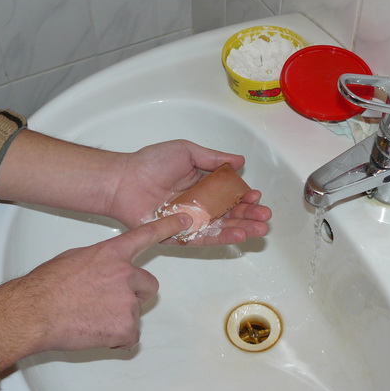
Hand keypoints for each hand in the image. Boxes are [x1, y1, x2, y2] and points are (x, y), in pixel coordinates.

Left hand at [0, 132, 270, 245]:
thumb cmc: (151, 163)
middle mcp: (199, 204)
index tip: (256, 196)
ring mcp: (191, 220)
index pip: (230, 193)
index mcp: (202, 184)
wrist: (124, 181)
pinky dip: (222, 238)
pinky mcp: (180, 235)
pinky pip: (204, 238)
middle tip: (265, 216)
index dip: (245, 196)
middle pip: (230, 213)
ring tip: (260, 229)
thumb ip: (213, 158)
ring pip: (222, 227)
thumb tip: (240, 161)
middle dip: (249, 215)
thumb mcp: (186, 152)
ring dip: (242, 228)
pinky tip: (238, 235)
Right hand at [0, 213, 192, 370]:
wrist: (34, 312)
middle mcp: (125, 273)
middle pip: (148, 285)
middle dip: (134, 295)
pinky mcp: (126, 326)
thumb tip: (103, 269)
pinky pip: (131, 336)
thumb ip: (99, 261)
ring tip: (91, 317)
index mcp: (111, 253)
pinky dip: (117, 339)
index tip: (185, 220)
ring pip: (135, 312)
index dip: (167, 226)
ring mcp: (127, 300)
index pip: (146, 235)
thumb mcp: (74, 259)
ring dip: (120, 318)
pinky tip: (95, 332)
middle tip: (106, 302)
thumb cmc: (46, 286)